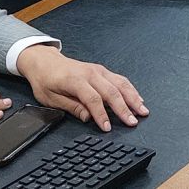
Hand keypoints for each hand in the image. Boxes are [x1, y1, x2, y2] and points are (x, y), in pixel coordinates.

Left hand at [17, 45, 147, 131]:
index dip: (101, 115)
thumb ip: (71, 107)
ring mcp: (98, 70)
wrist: (45, 61)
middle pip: (111, 92)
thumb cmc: (46, 80)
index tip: (107, 127)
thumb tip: (87, 117)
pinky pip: (120, 79)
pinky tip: (137, 99)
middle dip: (124, 108)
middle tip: (132, 122)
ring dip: (133, 98)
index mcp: (76, 80)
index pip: (93, 99)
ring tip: (142, 111)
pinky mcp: (102, 70)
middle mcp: (90, 73)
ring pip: (120, 84)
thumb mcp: (51, 98)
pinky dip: (131, 90)